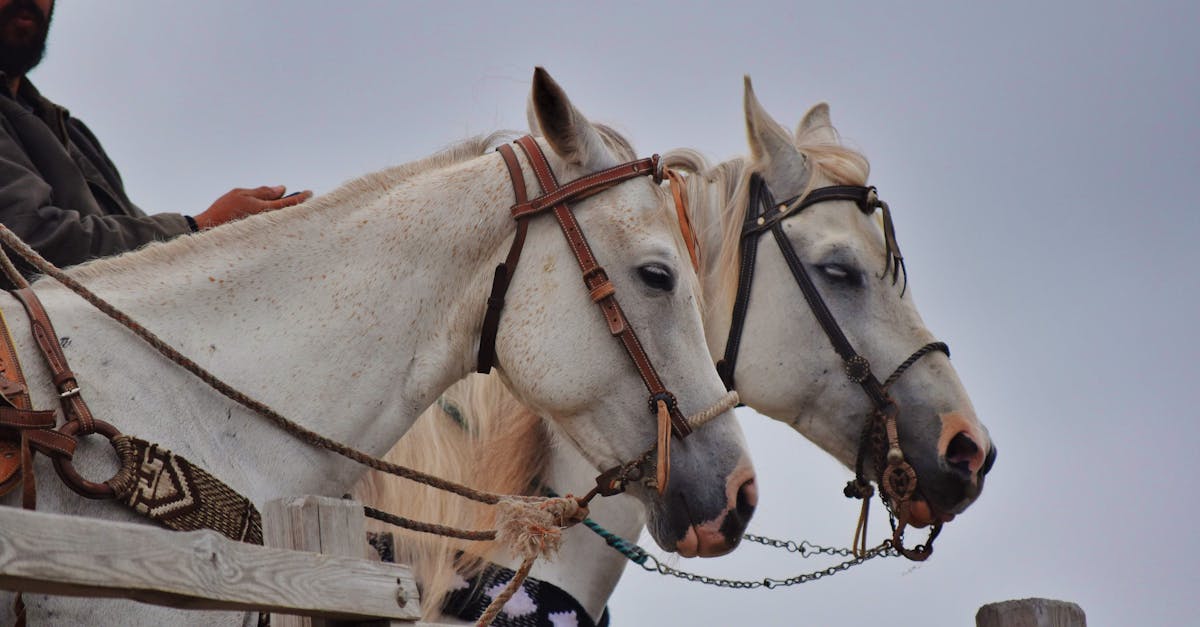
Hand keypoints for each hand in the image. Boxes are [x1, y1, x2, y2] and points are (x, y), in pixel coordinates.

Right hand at [193, 185, 312, 229]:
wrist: (208, 230)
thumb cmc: (224, 210)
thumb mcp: (243, 194)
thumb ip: (263, 192)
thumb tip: (282, 189)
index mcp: (266, 211)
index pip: (291, 203)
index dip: (303, 198)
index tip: (311, 193)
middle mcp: (269, 224)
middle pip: (291, 215)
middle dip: (298, 207)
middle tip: (305, 199)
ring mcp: (266, 233)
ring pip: (283, 222)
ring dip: (288, 214)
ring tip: (288, 206)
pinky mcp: (260, 238)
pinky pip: (274, 228)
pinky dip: (277, 221)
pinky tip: (274, 217)